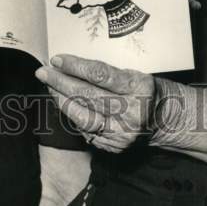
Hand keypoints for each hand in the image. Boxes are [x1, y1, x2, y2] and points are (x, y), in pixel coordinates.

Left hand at [36, 54, 154, 153]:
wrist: (162, 119)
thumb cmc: (142, 90)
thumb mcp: (133, 73)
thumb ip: (106, 72)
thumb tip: (68, 66)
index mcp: (139, 87)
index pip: (100, 75)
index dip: (75, 66)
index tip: (57, 59)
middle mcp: (132, 112)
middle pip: (88, 96)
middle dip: (61, 83)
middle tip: (44, 72)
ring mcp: (123, 132)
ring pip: (83, 117)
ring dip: (62, 100)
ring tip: (50, 87)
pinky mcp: (114, 146)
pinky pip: (86, 130)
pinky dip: (72, 116)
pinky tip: (64, 104)